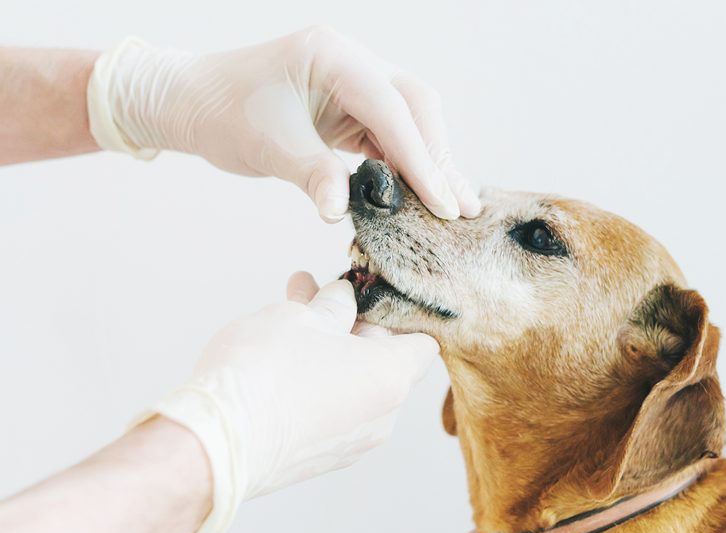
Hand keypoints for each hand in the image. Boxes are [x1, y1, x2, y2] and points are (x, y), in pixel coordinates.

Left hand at [87, 27, 479, 221]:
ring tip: (456, 206)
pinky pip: (392, 134)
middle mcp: (351, 62)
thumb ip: (312, 174)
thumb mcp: (266, 146)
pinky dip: (410, 165)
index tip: (440, 203)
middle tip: (461, 208)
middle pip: (416, 106)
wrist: (193, 102)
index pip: (391, 108)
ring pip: (411, 120)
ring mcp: (355, 83)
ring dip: (432, 163)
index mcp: (331, 56)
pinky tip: (425, 195)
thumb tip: (341, 212)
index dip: (420, 159)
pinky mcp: (352, 107)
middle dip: (439, 157)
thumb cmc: (221, 113)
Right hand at [130, 272, 438, 532]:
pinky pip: (332, 410)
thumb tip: (342, 299)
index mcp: (392, 376)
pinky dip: (317, 381)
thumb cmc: (264, 372)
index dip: (400, 314)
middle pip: (384, 361)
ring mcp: (353, 442)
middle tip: (319, 294)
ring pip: (353, 384)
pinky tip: (281, 354)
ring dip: (329, 349)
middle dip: (353, 324)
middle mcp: (383, 416)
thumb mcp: (301, 318)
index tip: (371, 294)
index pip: (423, 342)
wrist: (215, 443)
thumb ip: (331, 306)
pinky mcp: (321, 457)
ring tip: (290, 312)